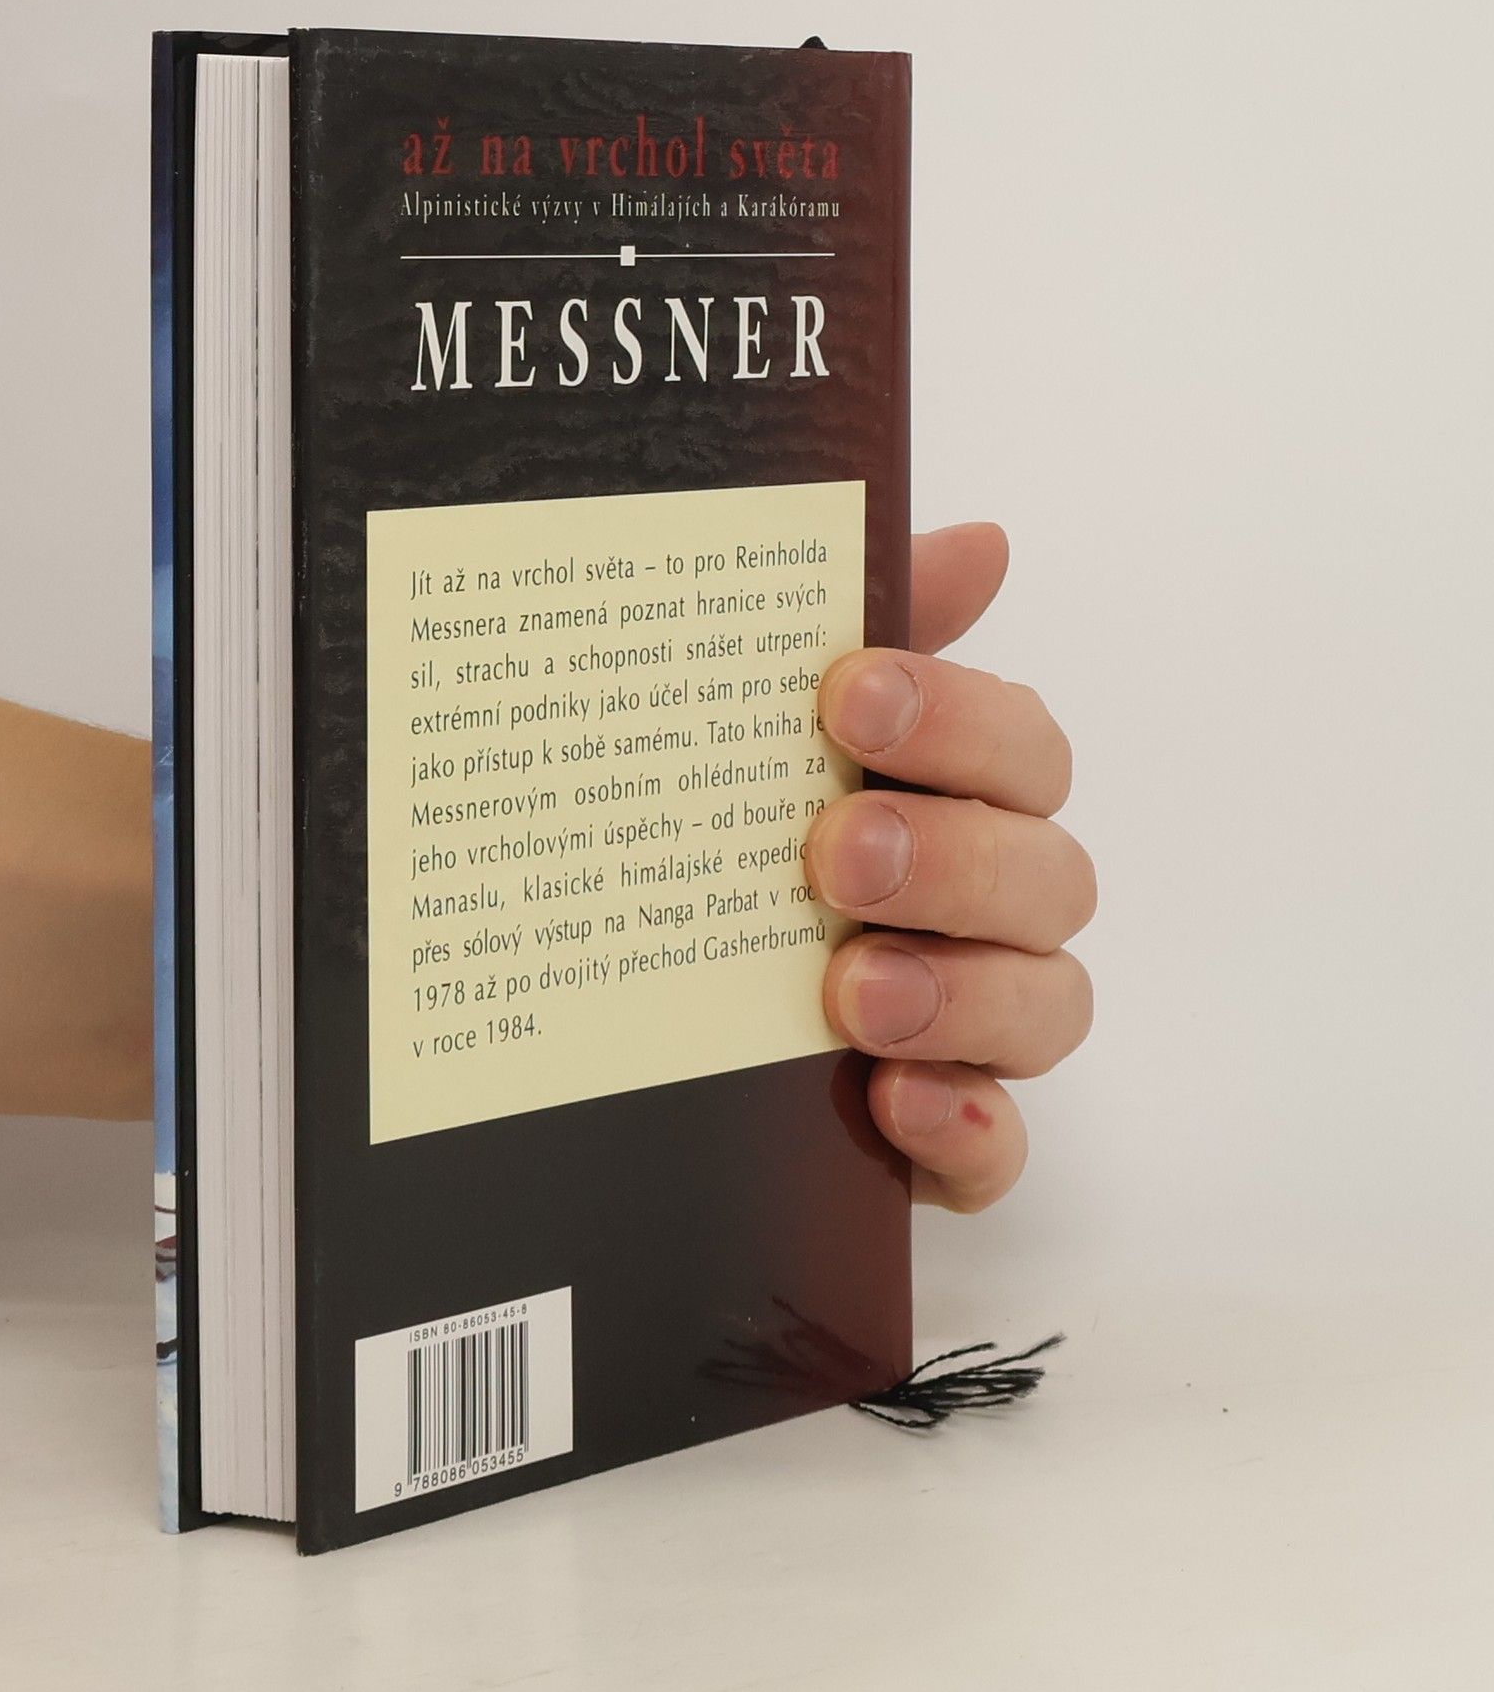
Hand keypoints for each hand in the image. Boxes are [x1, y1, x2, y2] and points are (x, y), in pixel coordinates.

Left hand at [804, 524, 1094, 1211]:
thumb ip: (872, 632)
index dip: (957, 716)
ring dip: (961, 993)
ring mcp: (978, 1028)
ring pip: (1047, 1007)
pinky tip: (895, 1106)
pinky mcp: (946, 1137)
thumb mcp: (773, 730)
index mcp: (963, 798)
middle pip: (1046, 875)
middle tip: (834, 854)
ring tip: (852, 992)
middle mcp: (991, 908)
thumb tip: (982, 541)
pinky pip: (999, 1151)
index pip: (1021, 747)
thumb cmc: (742, 839)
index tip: (846, 694)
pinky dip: (966, 1131)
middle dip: (951, 857)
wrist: (644, 1013)